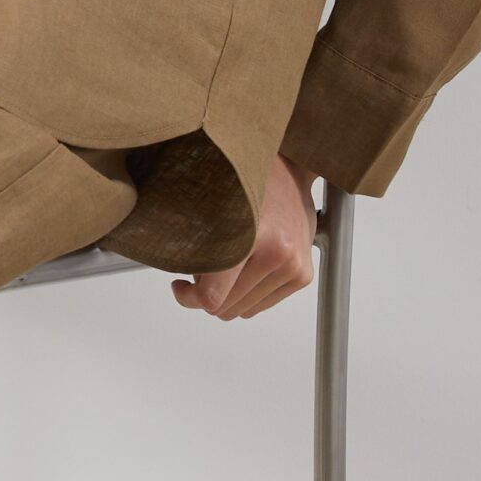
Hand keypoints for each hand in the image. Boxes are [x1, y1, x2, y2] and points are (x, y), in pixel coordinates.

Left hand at [170, 151, 317, 320]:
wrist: (292, 170)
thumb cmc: (248, 184)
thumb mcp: (211, 206)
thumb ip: (195, 244)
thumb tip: (178, 280)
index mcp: (252, 237)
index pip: (213, 296)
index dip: (189, 297)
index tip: (180, 286)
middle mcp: (278, 255)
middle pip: (228, 308)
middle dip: (208, 294)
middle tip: (202, 270)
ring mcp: (294, 267)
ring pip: (246, 310)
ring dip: (230, 294)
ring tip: (227, 264)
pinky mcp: (303, 275)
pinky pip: (264, 304)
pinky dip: (248, 293)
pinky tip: (244, 267)